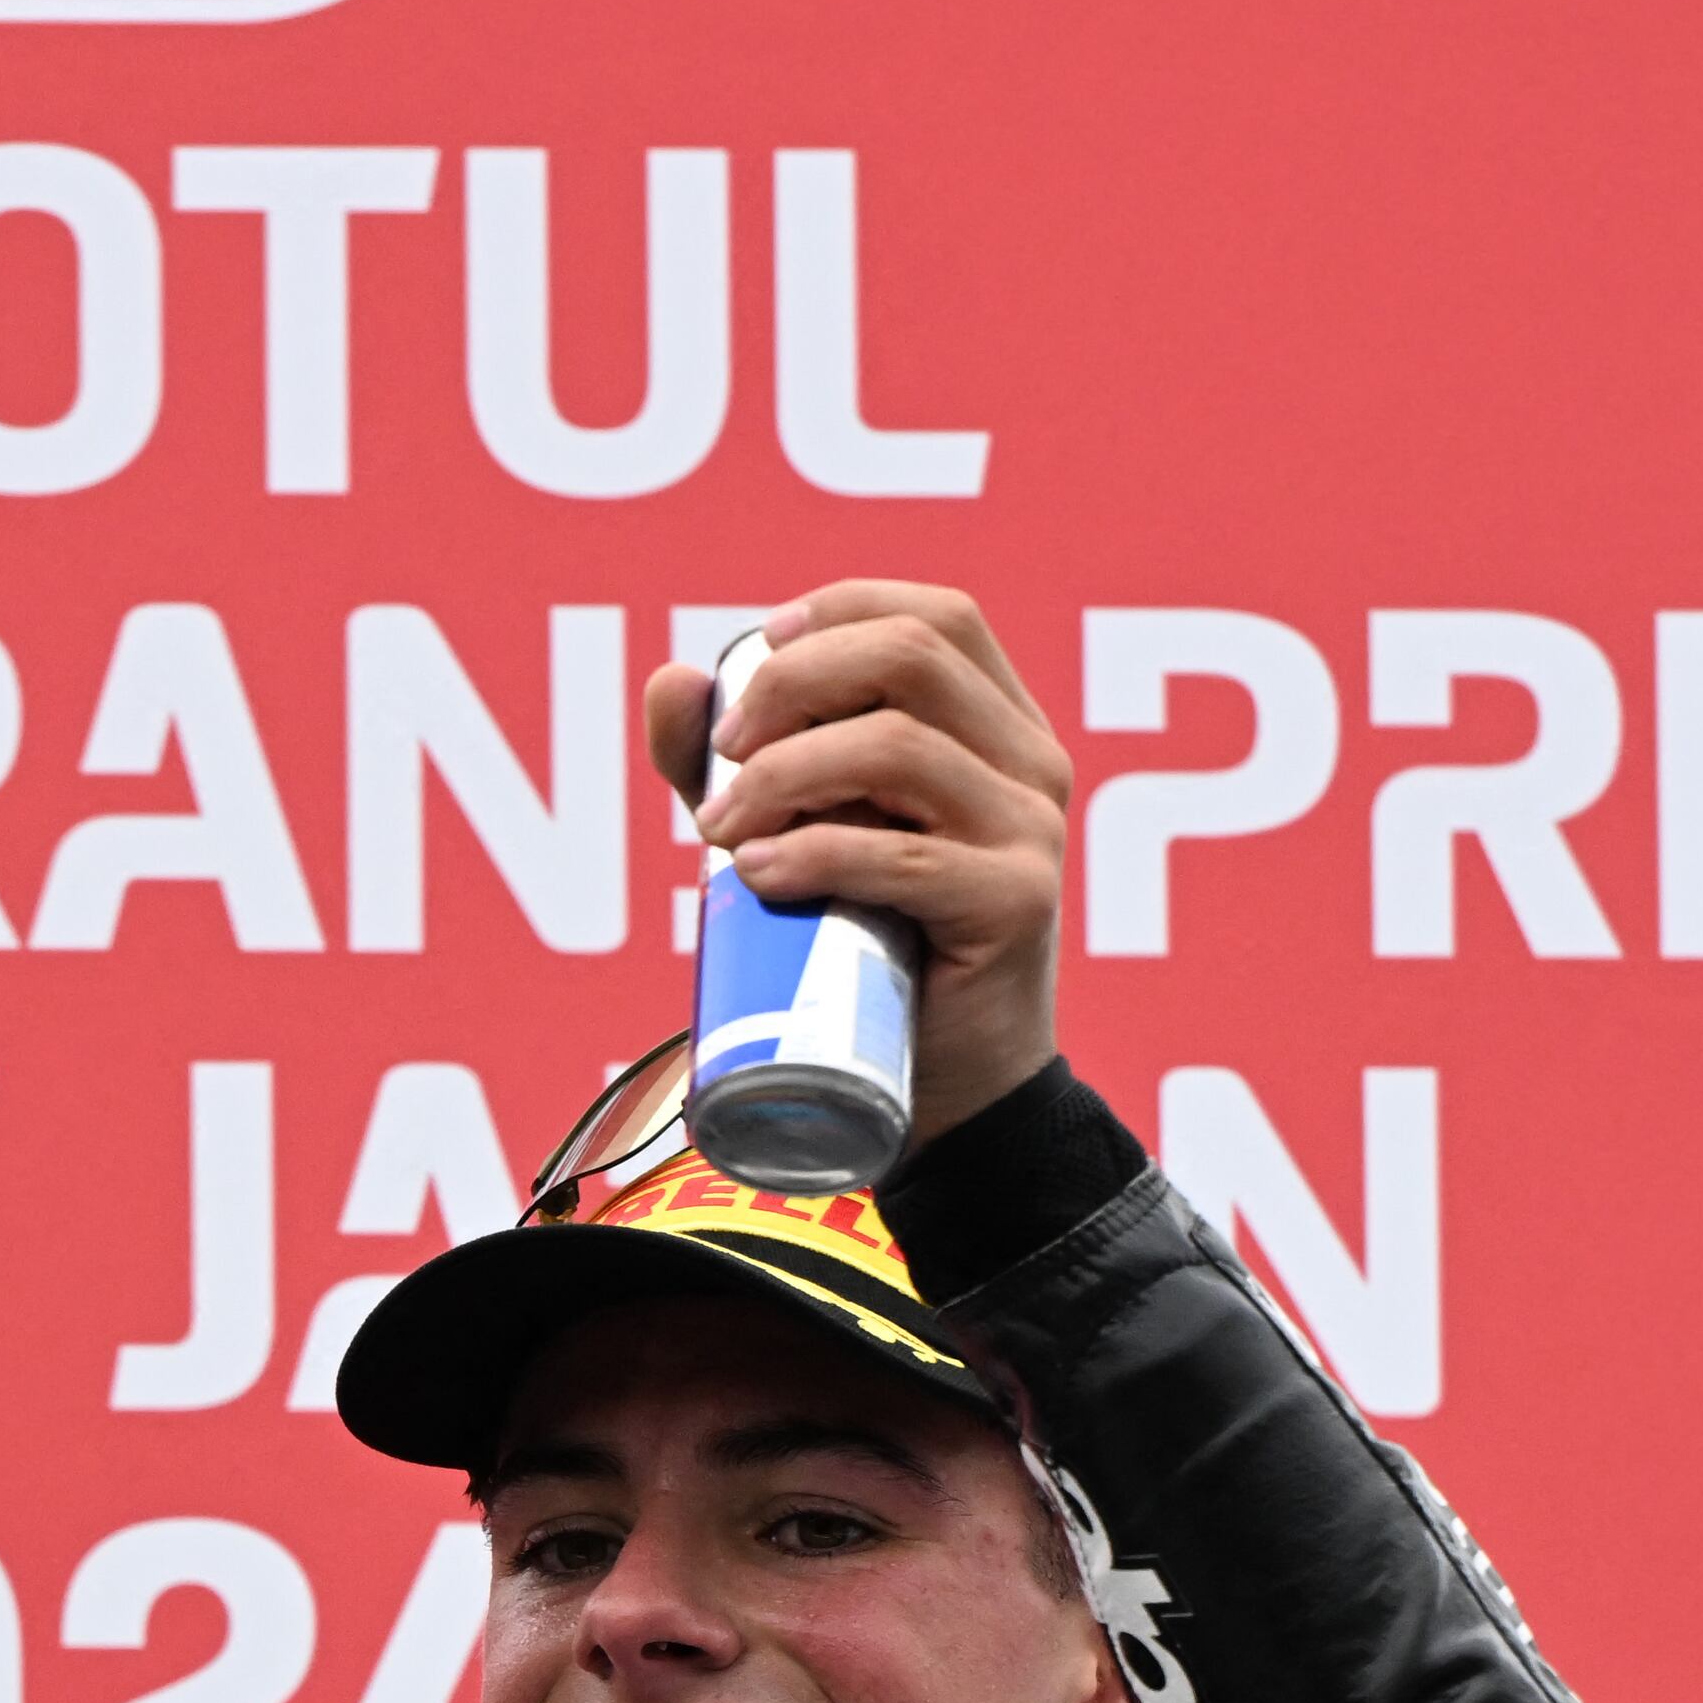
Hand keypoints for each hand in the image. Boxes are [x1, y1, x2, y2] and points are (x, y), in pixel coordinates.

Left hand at [646, 582, 1072, 1144]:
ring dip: (786, 774)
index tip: (758, 656)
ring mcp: (1030, 833)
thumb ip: (735, 763)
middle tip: (723, 758)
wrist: (946, 1088)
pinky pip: (904, 857)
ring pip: (900, 748)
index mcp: (996, 726)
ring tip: (720, 832)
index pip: (934, 617)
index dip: (839, 613)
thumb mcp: (797, 837)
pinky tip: (758, 873)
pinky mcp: (1015, 906)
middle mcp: (1029, 764)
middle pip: (912, 657)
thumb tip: (671, 679)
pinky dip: (815, 853)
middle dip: (792, 687)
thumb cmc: (870, 953)